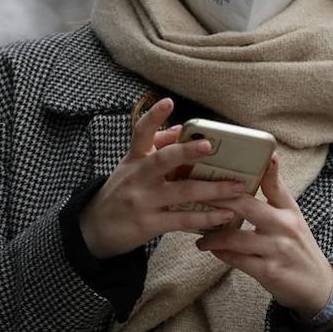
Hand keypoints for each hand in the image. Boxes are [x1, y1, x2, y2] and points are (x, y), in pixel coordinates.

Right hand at [78, 97, 247, 258]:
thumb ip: (156, 146)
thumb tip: (181, 129)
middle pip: (163, 160)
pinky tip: (226, 215)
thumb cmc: (121, 192)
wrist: (94, 229)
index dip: (154, 116)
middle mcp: (138, 177)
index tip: (168, 101)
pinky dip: (207, 217)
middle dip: (186, 152)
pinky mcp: (149, 224)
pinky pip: (183, 219)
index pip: (141, 132)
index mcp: (135, 158)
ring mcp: (143, 201)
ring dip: (214, 190)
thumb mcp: (132, 166)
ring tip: (238, 188)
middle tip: (208, 145)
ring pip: (182, 191)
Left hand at [194, 152, 332, 326]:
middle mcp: (285, 226)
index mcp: (290, 211)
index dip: (260, 169)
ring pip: (234, 236)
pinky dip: (220, 253)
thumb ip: (277, 198)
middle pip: (246, 205)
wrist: (318, 286)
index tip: (236, 160)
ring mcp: (276, 249)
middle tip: (196, 197)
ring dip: (212, 236)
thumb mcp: (294, 220)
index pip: (274, 184)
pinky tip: (211, 249)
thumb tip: (261, 170)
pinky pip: (236, 259)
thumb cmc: (299, 249)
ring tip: (200, 236)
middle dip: (217, 199)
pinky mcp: (268, 270)